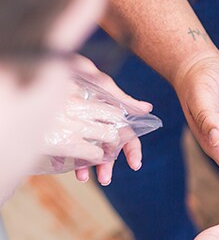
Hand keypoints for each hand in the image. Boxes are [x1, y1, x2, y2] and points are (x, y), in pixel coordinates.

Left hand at [58, 56, 150, 184]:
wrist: (49, 60)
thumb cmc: (78, 69)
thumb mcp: (101, 83)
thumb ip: (122, 99)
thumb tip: (148, 109)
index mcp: (111, 114)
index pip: (127, 135)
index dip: (132, 150)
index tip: (135, 165)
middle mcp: (97, 122)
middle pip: (109, 147)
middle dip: (109, 164)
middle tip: (105, 179)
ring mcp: (81, 125)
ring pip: (90, 150)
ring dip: (89, 165)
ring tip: (84, 178)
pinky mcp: (64, 127)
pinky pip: (70, 146)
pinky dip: (71, 157)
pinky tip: (68, 166)